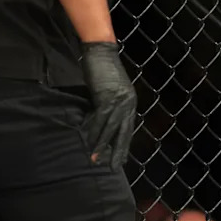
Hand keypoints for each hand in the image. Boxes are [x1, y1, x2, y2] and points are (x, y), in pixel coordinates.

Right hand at [81, 42, 136, 169]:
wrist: (101, 53)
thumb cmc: (104, 71)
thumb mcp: (109, 92)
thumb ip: (109, 106)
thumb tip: (101, 122)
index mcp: (131, 103)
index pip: (128, 129)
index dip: (124, 144)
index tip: (121, 159)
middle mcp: (128, 103)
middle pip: (124, 132)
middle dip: (118, 151)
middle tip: (114, 167)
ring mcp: (119, 101)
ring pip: (111, 128)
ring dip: (103, 145)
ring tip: (96, 159)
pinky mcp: (107, 97)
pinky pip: (101, 118)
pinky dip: (94, 131)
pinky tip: (90, 142)